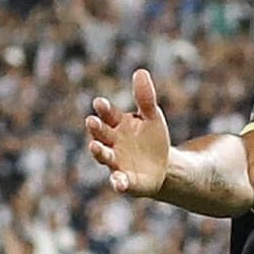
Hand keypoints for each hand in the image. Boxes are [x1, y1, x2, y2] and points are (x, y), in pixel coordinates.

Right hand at [86, 67, 172, 197]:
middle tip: (91, 121)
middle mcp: (112, 143)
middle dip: (96, 128)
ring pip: (105, 156)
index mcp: (118, 124)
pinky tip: (119, 181)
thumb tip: (141, 71)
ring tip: (94, 147)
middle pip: (101, 134)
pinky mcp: (125, 181)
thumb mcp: (152, 117)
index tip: (99, 103)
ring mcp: (116, 162)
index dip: (104, 109)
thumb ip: (145, 97)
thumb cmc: (151, 138)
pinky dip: (118, 182)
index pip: (108, 114)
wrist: (162, 166)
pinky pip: (119, 181)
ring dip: (99, 152)